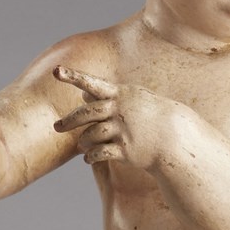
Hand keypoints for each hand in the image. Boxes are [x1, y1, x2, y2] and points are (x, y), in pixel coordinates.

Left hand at [52, 66, 175, 170]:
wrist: (174, 137)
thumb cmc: (149, 115)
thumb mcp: (131, 99)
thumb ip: (105, 96)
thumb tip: (82, 93)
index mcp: (120, 95)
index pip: (92, 84)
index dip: (73, 77)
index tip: (56, 71)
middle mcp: (120, 111)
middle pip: (87, 113)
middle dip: (69, 120)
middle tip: (56, 127)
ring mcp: (123, 130)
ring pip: (91, 135)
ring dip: (84, 141)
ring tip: (82, 144)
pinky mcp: (126, 149)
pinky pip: (100, 153)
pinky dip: (90, 156)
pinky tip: (88, 158)